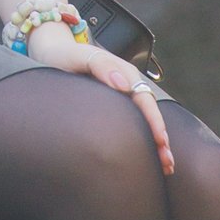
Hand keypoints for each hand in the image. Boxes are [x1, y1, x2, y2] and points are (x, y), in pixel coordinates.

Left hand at [27, 23, 173, 171]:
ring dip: (156, 143)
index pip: (145, 100)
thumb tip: (123, 84)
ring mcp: (122, 95)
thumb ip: (102, 65)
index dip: (154, 121)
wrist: (52, 52)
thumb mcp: (80, 56)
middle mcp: (128, 85)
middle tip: (167, 163)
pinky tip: (147, 157)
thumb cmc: (65, 55)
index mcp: (124, 73)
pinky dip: (143, 140)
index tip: (160, 141)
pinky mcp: (114, 105)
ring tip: (165, 167)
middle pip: (150, 114)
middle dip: (161, 138)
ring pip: (144, 121)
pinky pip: (133, 123)